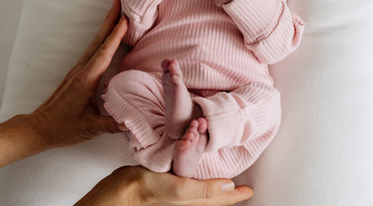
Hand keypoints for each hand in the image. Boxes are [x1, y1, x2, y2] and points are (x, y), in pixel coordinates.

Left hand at [28, 0, 128, 147]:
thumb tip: (133, 120)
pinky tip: (108, 38)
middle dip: (110, 20)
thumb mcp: (89, 128)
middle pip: (99, 40)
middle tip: (120, 2)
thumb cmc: (63, 127)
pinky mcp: (79, 74)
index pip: (104, 52)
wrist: (39, 127)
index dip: (116, 35)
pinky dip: (103, 39)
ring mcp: (79, 70)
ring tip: (117, 14)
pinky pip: (93, 51)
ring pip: (95, 43)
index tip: (126, 19)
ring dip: (106, 27)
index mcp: (86, 79)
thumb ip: (112, 123)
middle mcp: (82, 70)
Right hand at [74, 165, 253, 205]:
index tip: (249, 190)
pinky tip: (198, 172)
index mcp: (194, 200)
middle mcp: (188, 197)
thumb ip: (204, 189)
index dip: (236, 195)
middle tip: (240, 187)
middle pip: (214, 196)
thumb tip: (229, 185)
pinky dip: (199, 178)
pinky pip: (190, 182)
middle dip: (228, 192)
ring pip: (203, 190)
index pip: (220, 198)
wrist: (123, 190)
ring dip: (215, 184)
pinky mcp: (169, 182)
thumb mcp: (180, 189)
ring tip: (225, 179)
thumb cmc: (149, 190)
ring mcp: (179, 191)